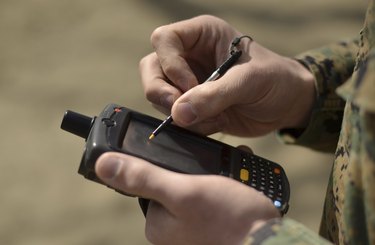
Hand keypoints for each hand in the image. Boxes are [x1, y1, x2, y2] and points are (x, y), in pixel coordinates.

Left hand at [95, 152, 279, 244]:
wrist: (272, 243)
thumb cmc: (229, 220)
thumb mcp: (183, 191)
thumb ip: (143, 177)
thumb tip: (103, 164)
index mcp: (158, 222)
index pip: (151, 181)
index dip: (167, 164)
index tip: (188, 160)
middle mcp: (173, 229)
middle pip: (176, 183)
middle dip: (196, 170)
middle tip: (215, 169)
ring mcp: (194, 229)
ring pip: (197, 188)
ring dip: (213, 176)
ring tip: (230, 176)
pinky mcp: (212, 226)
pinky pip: (211, 198)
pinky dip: (222, 186)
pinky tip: (234, 184)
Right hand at [139, 15, 315, 135]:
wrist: (286, 104)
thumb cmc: (275, 79)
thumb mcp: (248, 81)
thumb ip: (213, 96)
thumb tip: (177, 114)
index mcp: (201, 35)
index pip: (164, 40)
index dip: (171, 65)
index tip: (191, 85)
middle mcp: (189, 56)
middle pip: (151, 69)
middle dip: (164, 94)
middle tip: (184, 111)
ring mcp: (188, 81)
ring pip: (159, 95)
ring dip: (182, 114)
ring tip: (215, 118)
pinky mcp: (192, 104)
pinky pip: (174, 116)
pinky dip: (190, 125)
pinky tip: (216, 123)